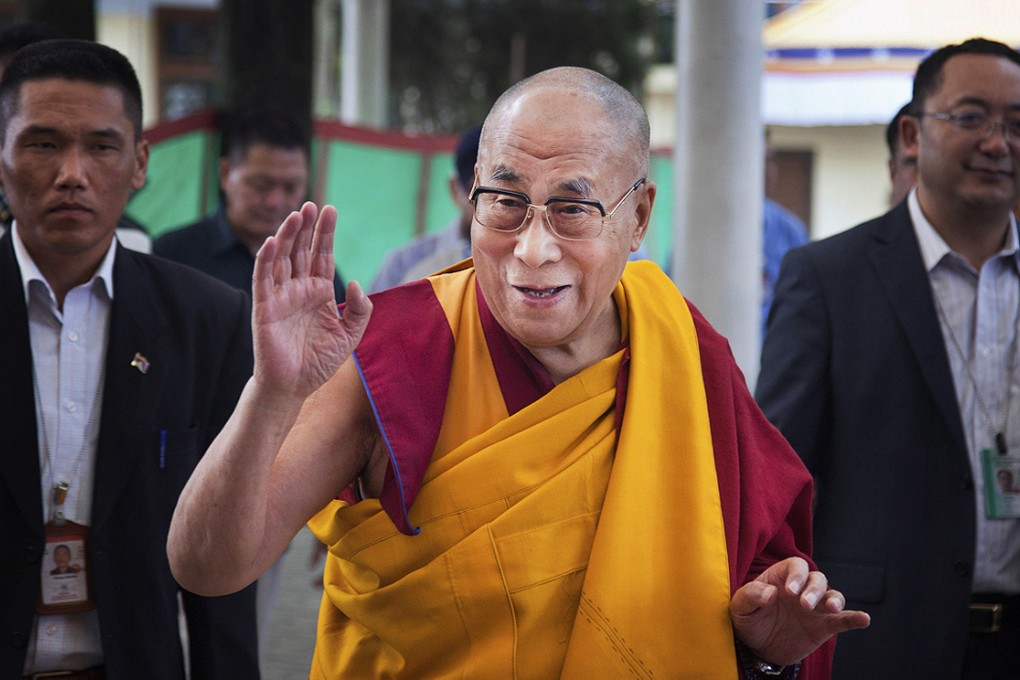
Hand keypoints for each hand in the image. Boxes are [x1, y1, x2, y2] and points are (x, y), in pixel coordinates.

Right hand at [251, 202, 372, 399]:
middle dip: (306, 227)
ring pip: (282, 258)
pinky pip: (264, 279)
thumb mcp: (350, 335)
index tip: (330, 210)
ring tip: (296, 215)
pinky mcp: (264, 307)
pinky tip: (272, 242)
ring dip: (287, 236)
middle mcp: (298, 289)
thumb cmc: (319, 362)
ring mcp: (280, 296)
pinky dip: (266, 260)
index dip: (325, 233)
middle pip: (301, 250)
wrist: (294, 387)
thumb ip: (359, 310)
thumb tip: (355, 281)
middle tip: (311, 204)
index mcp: (319, 292)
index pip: (322, 255)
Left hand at [730, 557, 870, 665]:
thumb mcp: (740, 607)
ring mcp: (815, 607)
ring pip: (832, 595)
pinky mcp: (823, 626)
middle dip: (814, 589)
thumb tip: (771, 593)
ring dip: (834, 600)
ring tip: (830, 608)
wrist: (757, 647)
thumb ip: (751, 595)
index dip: (797, 575)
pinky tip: (864, 619)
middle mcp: (801, 588)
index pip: (796, 566)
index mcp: (781, 577)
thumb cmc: (747, 619)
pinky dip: (854, 618)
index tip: (790, 592)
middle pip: (817, 579)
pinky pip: (842, 620)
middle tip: (805, 605)